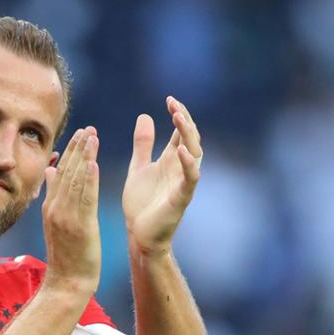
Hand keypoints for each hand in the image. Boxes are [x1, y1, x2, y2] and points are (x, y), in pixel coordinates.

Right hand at [40, 126, 101, 297]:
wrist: (67, 282)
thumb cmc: (66, 255)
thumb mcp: (56, 222)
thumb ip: (54, 194)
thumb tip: (51, 169)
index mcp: (50, 206)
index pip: (60, 172)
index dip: (70, 151)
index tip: (80, 133)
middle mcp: (56, 208)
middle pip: (67, 172)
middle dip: (78, 148)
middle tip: (88, 128)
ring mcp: (66, 217)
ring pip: (76, 181)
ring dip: (85, 157)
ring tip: (93, 137)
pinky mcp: (80, 226)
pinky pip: (85, 199)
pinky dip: (89, 180)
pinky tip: (94, 163)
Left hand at [123, 96, 202, 253]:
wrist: (138, 235)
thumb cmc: (141, 204)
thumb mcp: (138, 167)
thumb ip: (143, 144)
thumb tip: (145, 116)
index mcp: (170, 161)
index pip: (181, 132)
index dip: (179, 115)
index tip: (169, 100)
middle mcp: (180, 169)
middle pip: (191, 138)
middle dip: (185, 120)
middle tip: (174, 105)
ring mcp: (182, 183)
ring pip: (195, 154)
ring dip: (188, 136)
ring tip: (179, 118)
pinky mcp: (181, 198)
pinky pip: (191, 179)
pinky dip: (189, 165)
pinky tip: (182, 151)